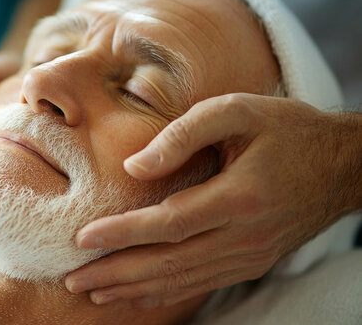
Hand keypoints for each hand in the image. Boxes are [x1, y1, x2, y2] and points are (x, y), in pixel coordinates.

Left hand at [65, 93, 360, 307]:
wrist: (341, 166)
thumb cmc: (287, 130)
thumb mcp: (239, 111)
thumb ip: (184, 133)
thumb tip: (135, 167)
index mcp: (240, 196)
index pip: (169, 223)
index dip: (122, 234)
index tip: (82, 240)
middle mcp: (244, 236)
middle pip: (169, 262)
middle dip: (116, 273)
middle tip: (73, 280)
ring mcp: (250, 255)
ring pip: (182, 280)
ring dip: (134, 289)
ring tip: (93, 292)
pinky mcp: (251, 262)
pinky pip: (201, 284)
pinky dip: (165, 292)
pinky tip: (138, 295)